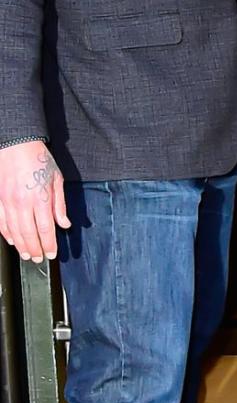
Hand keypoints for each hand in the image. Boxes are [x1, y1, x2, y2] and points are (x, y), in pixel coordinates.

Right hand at [0, 141, 69, 261]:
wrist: (15, 144)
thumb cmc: (38, 159)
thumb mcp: (56, 179)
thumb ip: (59, 204)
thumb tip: (64, 223)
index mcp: (40, 197)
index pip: (46, 229)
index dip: (49, 244)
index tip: (51, 253)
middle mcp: (22, 202)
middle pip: (29, 234)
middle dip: (35, 249)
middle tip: (38, 259)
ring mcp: (7, 201)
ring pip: (13, 231)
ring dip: (21, 245)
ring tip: (27, 254)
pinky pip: (1, 222)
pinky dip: (6, 233)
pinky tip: (12, 240)